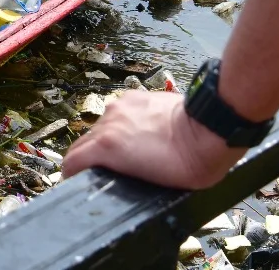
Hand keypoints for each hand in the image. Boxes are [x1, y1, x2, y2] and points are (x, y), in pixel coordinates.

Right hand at [62, 91, 241, 188]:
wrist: (207, 129)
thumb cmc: (184, 164)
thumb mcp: (148, 184)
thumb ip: (121, 176)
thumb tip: (114, 179)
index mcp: (107, 146)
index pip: (72, 161)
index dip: (71, 175)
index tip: (76, 183)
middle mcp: (108, 121)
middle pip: (84, 142)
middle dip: (87, 158)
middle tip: (100, 172)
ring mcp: (121, 105)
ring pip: (102, 126)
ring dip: (107, 139)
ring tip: (125, 152)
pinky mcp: (136, 96)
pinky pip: (120, 113)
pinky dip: (122, 124)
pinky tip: (140, 132)